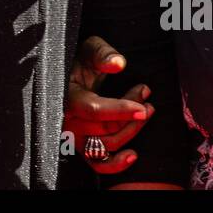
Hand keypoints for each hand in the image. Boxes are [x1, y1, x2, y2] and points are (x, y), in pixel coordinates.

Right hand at [63, 35, 154, 174]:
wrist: (71, 73)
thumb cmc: (81, 60)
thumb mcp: (90, 48)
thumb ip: (103, 54)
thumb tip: (118, 63)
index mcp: (67, 96)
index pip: (94, 109)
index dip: (120, 110)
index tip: (142, 107)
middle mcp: (68, 121)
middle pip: (105, 128)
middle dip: (131, 114)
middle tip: (146, 97)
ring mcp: (75, 136)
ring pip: (107, 145)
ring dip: (131, 131)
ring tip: (146, 110)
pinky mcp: (83, 146)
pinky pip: (98, 164)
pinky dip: (115, 165)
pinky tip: (133, 155)